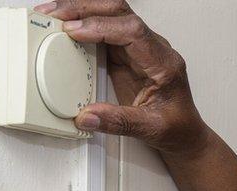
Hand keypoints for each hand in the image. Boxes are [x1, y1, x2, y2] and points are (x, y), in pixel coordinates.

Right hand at [34, 0, 209, 156]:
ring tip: (52, 15)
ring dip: (81, 11)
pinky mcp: (126, 54)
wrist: (184, 132)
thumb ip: (119, 122)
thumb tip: (87, 116)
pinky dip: (81, 25)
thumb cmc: (177, 127)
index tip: (74, 31)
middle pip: (120, 13)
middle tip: (54, 14)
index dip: (101, 26)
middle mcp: (153, 49)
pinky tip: (63, 27)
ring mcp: (139, 49)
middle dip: (85, 8)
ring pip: (110, 15)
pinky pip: (103, 30)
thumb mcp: (151, 129)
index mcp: (164, 63)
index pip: (133, 31)